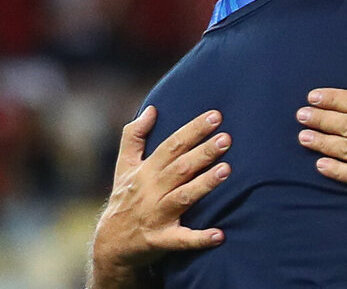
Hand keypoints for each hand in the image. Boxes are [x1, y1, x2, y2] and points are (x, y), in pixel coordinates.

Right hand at [91, 106, 230, 280]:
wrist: (109, 246)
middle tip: (227, 138)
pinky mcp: (160, 241)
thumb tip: (152, 109)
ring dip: (204, 184)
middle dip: (203, 153)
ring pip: (183, 197)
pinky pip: (181, 240)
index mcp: (146, 171)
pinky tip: (220, 235)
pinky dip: (199, 238)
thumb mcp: (124, 167)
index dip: (193, 130)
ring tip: (226, 170)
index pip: (172, 146)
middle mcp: (151, 191)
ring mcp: (156, 216)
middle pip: (180, 168)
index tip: (216, 116)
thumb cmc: (125, 199)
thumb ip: (134, 136)